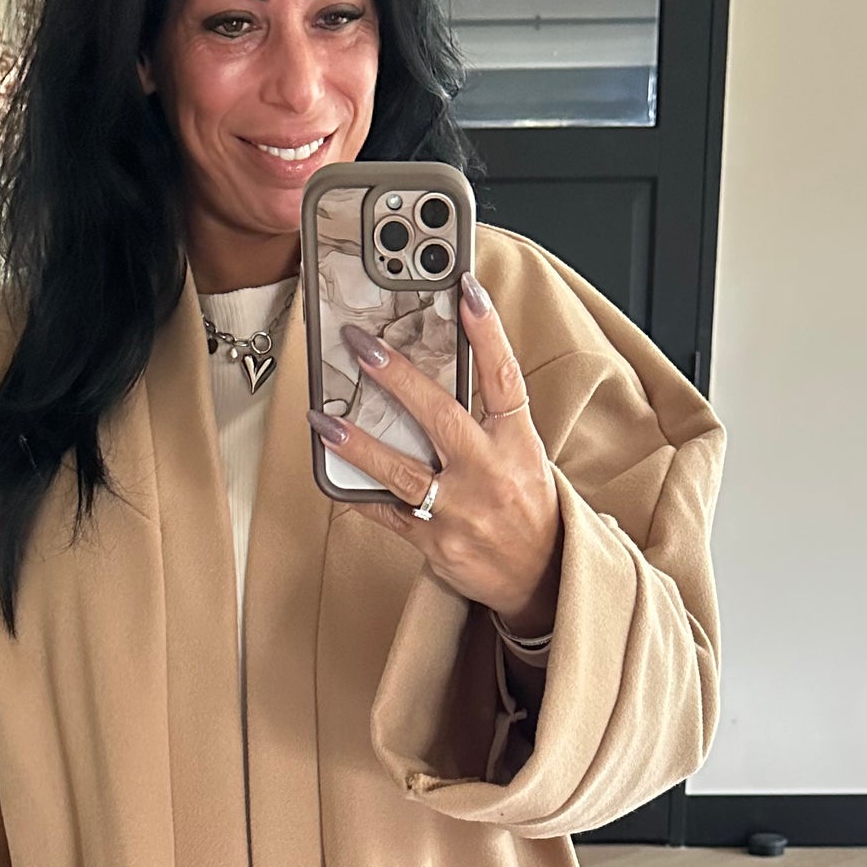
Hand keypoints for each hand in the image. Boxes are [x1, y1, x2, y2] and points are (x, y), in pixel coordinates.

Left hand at [308, 273, 562, 631]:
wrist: (541, 576)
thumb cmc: (528, 506)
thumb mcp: (524, 454)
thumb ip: (489, 417)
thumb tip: (439, 369)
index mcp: (517, 445)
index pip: (504, 378)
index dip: (487, 332)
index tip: (467, 291)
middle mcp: (489, 475)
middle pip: (441, 417)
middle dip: (397, 378)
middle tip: (362, 346)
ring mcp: (459, 511)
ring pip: (403, 471)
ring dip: (359, 443)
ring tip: (325, 419)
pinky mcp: (435, 543)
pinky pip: (386, 514)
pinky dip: (356, 493)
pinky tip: (330, 472)